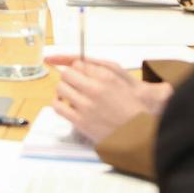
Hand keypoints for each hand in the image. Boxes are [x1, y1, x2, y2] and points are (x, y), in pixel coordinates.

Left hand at [46, 57, 173, 142]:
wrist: (135, 129)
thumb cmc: (129, 104)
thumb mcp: (118, 77)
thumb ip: (97, 68)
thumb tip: (78, 63)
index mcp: (105, 77)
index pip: (78, 63)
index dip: (76, 68)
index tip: (77, 72)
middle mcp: (95, 89)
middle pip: (67, 74)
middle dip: (68, 76)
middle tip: (73, 81)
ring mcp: (86, 106)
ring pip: (60, 88)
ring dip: (62, 88)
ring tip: (69, 92)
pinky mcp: (80, 121)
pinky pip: (58, 106)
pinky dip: (57, 102)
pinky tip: (63, 103)